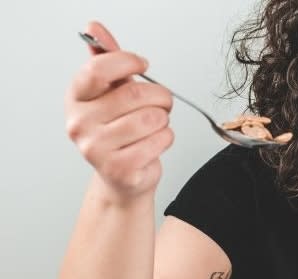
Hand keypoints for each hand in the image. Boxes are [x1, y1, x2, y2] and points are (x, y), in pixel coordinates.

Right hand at [64, 21, 173, 203]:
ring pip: (151, 119)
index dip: (129, 61)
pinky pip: (159, 141)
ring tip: (155, 125)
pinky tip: (154, 143)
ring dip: (164, 120)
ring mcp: (96, 149)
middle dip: (160, 96)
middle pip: (135, 94)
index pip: (100, 69)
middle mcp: (80, 123)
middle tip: (162, 102)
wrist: (121, 177)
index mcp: (76, 99)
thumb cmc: (119, 132)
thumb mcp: (112, 93)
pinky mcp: (119, 168)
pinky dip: (166, 139)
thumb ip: (107, 61)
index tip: (143, 65)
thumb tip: (95, 29)